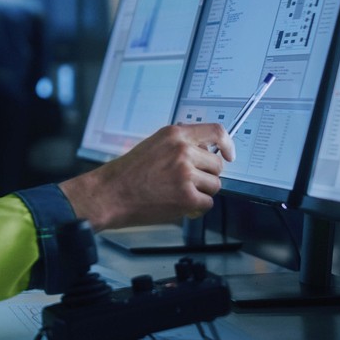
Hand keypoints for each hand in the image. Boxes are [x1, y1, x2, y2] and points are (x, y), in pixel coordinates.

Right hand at [58, 123, 233, 231]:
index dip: (228, 144)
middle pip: (217, 165)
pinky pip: (207, 203)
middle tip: (188, 182)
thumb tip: (201, 146)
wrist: (110, 194)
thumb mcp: (153, 144)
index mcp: (175, 135)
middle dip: (206, 176)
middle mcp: (183, 151)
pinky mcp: (186, 197)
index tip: (229, 154)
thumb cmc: (127, 173)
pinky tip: (178, 204)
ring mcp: (186, 174)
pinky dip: (196, 208)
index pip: (216, 132)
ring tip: (178, 193)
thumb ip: (178, 143)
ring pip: (214, 185)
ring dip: (201, 192)